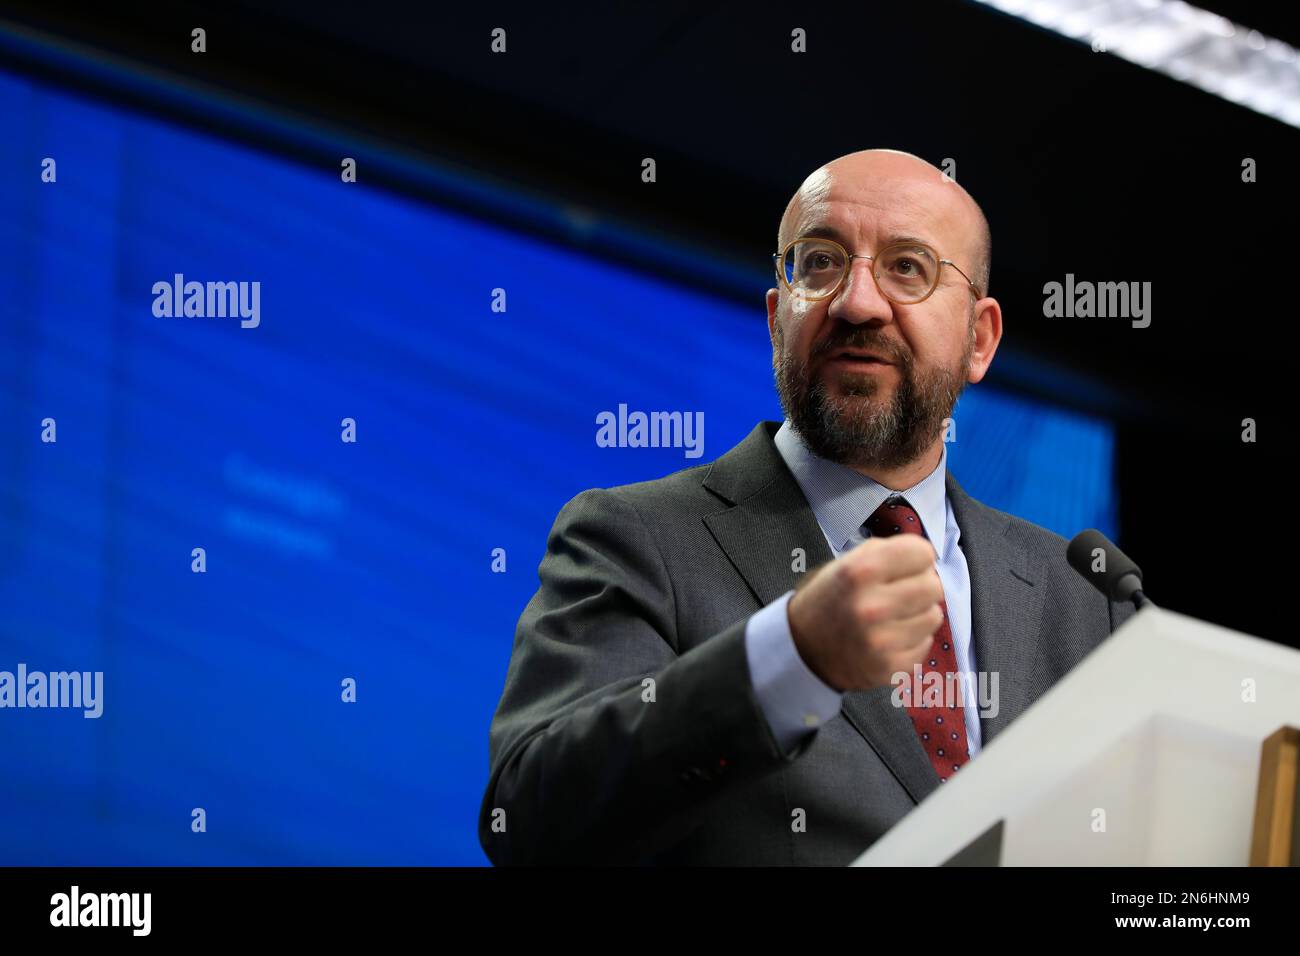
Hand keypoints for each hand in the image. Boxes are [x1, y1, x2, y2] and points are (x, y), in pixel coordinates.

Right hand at [787, 535, 944, 691]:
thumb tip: (926, 557)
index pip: (922, 553)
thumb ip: (886, 552)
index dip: (916, 557)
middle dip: (922, 585)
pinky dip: (913, 640)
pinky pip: (925, 645)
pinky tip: (891, 638)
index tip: (905, 565)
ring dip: (919, 613)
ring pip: (934, 616)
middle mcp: (871, 606)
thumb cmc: (831, 599)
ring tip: (894, 616)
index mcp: (860, 572)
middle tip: (902, 592)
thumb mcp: (846, 563)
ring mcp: (881, 641)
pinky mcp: (889, 668)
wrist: (802, 647)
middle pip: (934, 586)